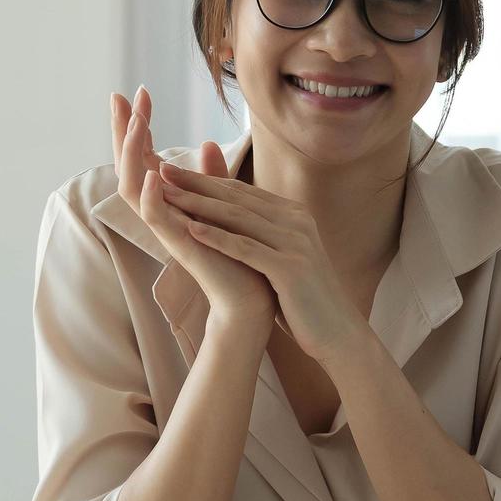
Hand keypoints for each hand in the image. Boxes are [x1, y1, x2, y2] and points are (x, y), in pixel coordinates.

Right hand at [110, 86, 274, 325]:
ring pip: (133, 186)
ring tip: (134, 124)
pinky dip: (151, 198)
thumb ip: (211, 178)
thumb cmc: (239, 256)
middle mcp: (162, 212)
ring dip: (132, 155)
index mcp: (172, 201)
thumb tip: (208, 143)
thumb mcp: (224, 206)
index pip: (146, 156)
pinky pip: (155, 220)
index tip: (138, 91)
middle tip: (120, 96)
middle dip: (124, 130)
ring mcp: (166, 229)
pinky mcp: (177, 246)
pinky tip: (153, 175)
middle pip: (130, 165)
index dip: (138, 125)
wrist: (251, 298)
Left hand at [155, 162, 368, 366]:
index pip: (242, 192)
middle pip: (237, 198)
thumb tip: (235, 218)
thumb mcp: (284, 257)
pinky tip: (191, 230)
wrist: (336, 330)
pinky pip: (247, 248)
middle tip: (163, 170)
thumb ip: (266, 233)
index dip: (206, 179)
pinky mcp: (291, 268)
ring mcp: (296, 243)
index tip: (174, 170)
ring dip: (200, 205)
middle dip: (197, 183)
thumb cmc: (304, 297)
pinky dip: (218, 238)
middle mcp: (296, 222)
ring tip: (168, 196)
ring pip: (238, 218)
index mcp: (294, 215)